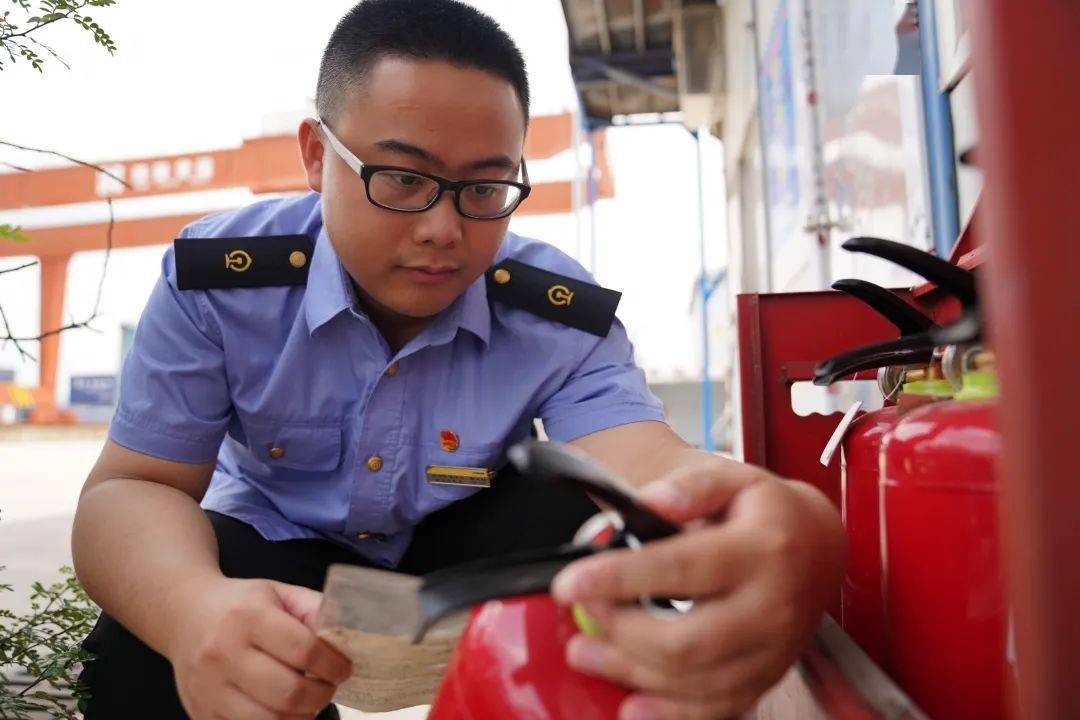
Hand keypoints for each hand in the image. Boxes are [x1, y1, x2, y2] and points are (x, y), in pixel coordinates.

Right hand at [164, 576, 352, 719]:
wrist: (184, 615)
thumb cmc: (241, 604)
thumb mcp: (279, 593)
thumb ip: (315, 610)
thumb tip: (348, 637)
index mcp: (248, 617)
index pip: (304, 650)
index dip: (333, 665)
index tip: (343, 668)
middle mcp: (223, 653)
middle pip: (289, 693)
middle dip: (321, 695)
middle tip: (328, 688)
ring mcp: (208, 688)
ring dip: (301, 717)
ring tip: (308, 702)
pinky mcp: (200, 713)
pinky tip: (283, 711)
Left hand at [551, 461, 844, 719]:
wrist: (819, 547)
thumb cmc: (768, 512)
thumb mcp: (734, 476)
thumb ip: (691, 485)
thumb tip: (650, 502)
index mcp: (762, 550)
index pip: (679, 568)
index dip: (618, 578)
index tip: (570, 583)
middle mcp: (772, 607)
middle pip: (684, 641)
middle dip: (619, 631)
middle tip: (582, 611)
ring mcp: (772, 651)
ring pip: (693, 681)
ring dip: (629, 671)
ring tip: (585, 650)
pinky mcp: (766, 677)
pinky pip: (717, 709)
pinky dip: (669, 713)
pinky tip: (631, 704)